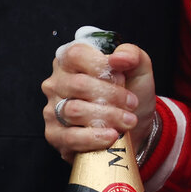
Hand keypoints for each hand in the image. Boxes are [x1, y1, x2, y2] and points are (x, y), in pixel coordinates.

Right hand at [41, 40, 152, 161]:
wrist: (134, 128)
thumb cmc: (130, 94)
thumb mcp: (137, 69)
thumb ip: (132, 54)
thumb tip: (119, 57)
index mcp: (70, 60)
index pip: (76, 54)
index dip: (101, 66)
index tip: (122, 79)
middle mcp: (57, 82)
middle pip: (78, 84)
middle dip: (111, 95)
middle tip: (131, 104)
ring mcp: (53, 109)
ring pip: (75, 111)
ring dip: (107, 117)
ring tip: (127, 121)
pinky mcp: (54, 135)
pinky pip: (71, 137)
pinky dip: (95, 137)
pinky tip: (111, 136)